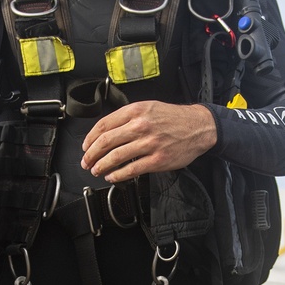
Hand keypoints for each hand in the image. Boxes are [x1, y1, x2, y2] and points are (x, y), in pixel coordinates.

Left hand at [81, 101, 216, 182]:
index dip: (90, 138)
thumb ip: (128, 117)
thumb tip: (106, 131)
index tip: (86, 147)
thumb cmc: (173, 118)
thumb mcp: (149, 107)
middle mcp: (140, 126)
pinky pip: (131, 169)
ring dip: (101, 166)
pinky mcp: (157, 160)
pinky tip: (112, 177)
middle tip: (86, 162)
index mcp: (136, 111)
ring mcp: (149, 144)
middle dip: (91, 155)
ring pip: (116, 157)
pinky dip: (118, 175)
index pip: (104, 125)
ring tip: (96, 170)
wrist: (198, 126)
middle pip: (106, 142)